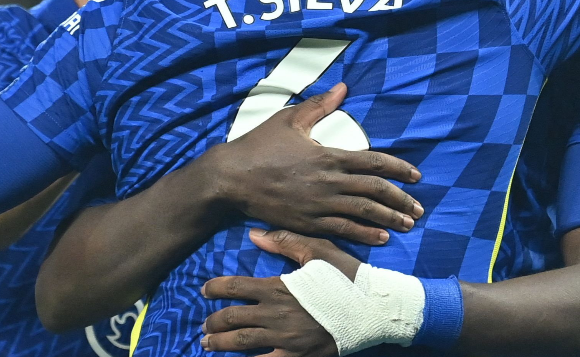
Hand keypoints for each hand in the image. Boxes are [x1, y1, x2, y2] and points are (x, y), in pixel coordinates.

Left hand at [201, 228, 361, 355]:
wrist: (375, 307)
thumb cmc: (348, 276)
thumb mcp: (319, 250)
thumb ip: (285, 241)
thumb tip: (253, 234)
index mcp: (278, 286)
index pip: (235, 287)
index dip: (214, 289)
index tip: (204, 290)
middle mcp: (276, 314)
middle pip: (233, 319)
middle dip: (213, 323)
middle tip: (205, 325)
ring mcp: (286, 339)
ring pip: (242, 344)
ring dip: (221, 344)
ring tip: (209, 344)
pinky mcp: (298, 356)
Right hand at [207, 84, 422, 245]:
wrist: (231, 178)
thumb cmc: (259, 146)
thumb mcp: (289, 119)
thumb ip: (320, 105)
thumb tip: (343, 87)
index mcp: (328, 156)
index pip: (373, 162)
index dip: (398, 169)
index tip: (416, 175)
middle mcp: (329, 182)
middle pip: (375, 191)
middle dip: (401, 200)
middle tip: (418, 208)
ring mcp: (319, 205)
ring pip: (363, 214)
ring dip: (389, 220)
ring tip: (408, 224)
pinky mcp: (307, 223)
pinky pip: (342, 231)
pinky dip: (364, 234)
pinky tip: (381, 238)